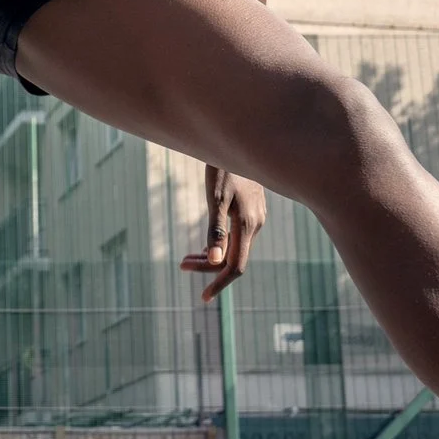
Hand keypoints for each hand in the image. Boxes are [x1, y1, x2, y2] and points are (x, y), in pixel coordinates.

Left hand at [180, 165, 264, 301]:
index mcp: (247, 226)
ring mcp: (257, 217)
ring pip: (235, 247)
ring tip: (188, 257)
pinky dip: (221, 243)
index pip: (235, 267)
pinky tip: (206, 242)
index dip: (219, 284)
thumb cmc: (225, 167)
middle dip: (208, 267)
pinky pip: (238, 235)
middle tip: (182, 265)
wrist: (244, 141)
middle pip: (233, 258)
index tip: (203, 297)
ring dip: (212, 255)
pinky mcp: (254, 209)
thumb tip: (214, 262)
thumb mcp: (216, 198)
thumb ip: (216, 231)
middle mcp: (256, 225)